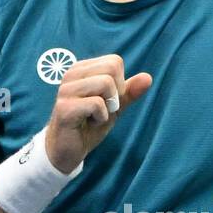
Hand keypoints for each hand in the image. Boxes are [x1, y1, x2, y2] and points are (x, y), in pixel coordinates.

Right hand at [45, 54, 152, 172]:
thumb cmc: (89, 126)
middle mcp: (71, 74)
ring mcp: (66, 90)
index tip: (106, 101)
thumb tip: (148, 78)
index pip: (114, 61)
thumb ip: (129, 92)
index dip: (119, 84)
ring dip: (108, 107)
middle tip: (102, 109)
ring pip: (105, 83)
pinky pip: (97, 104)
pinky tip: (89, 123)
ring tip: (94, 117)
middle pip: (111, 69)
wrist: (68, 150)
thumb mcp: (114, 107)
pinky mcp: (65, 107)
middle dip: (116, 94)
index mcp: (81, 69)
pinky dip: (101, 118)